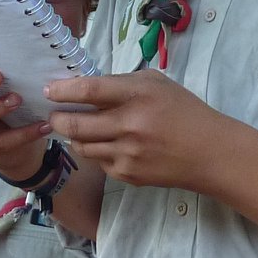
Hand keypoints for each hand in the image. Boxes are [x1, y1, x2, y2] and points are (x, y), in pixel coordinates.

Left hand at [45, 72, 235, 190]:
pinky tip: (107, 144)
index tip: (49, 90)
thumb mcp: (156, 84)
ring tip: (78, 128)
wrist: (208, 153)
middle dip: (57, 119)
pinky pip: (97, 162)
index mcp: (138, 95)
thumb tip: (83, 87)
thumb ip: (120, 83)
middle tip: (54, 114)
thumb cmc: (183, 111)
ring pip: (81, 147)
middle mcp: (130, 125)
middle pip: (75, 125)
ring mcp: (127, 154)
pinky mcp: (127, 175)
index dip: (62, 90)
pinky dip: (95, 151)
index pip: (89, 90)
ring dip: (73, 137)